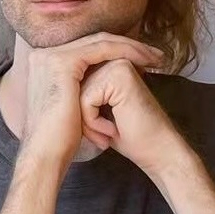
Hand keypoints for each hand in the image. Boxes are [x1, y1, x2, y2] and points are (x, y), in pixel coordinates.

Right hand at [19, 34, 163, 179]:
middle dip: (129, 45)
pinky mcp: (62, 62)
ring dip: (132, 48)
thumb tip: (104, 82)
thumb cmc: (61, 138)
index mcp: (45, 62)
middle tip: (155, 55)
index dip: (117, 49)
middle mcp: (44, 54)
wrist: (46, 155)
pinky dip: (126, 52)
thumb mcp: (71, 105)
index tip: (143, 58)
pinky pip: (102, 50)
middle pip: (95, 40)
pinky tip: (145, 60)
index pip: (88, 47)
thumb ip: (81, 87)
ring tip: (156, 58)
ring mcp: (50, 56)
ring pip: (101, 42)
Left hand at [79, 59, 186, 176]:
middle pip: (75, 88)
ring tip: (109, 133)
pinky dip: (94, 123)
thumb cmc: (128, 136)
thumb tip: (59, 92)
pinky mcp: (119, 76)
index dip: (84, 111)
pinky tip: (113, 131)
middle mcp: (114, 61)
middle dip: (86, 116)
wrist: (155, 152)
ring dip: (90, 121)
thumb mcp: (97, 111)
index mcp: (110, 65)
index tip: (107, 127)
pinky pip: (85, 101)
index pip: (76, 84)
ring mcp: (118, 66)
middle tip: (109, 132)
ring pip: (78, 94)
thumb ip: (83, 94)